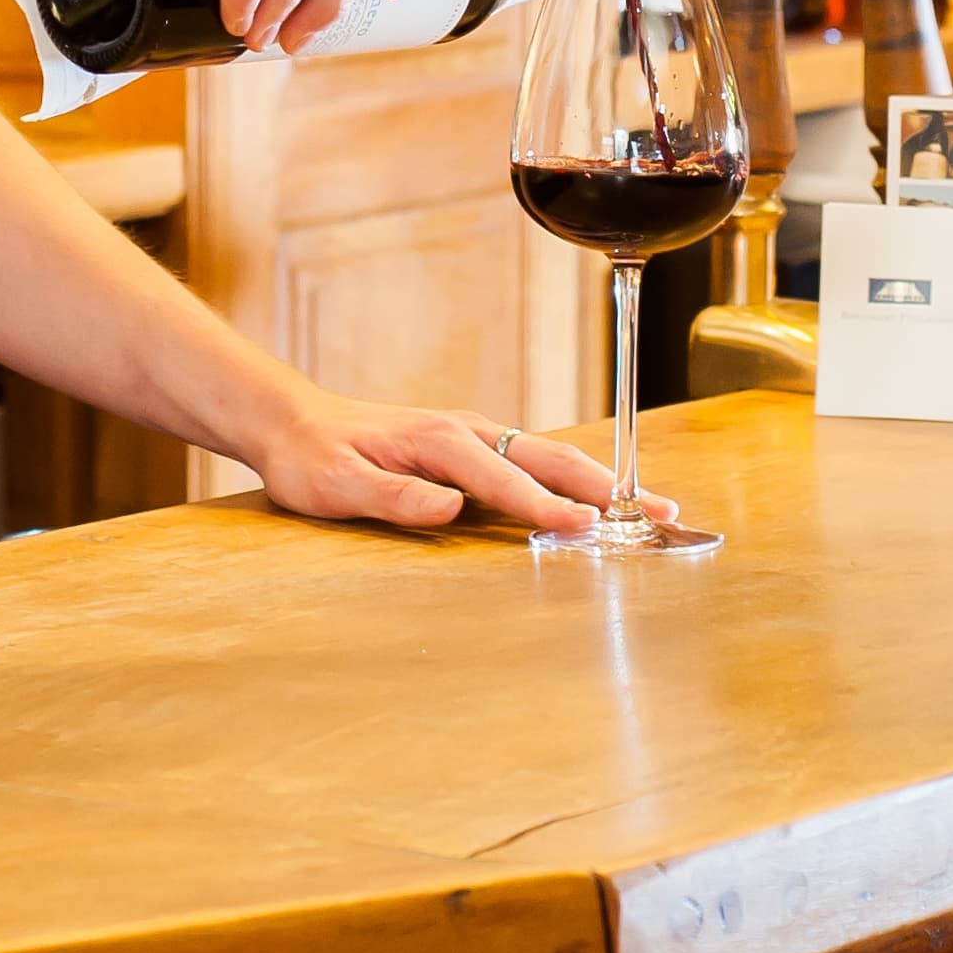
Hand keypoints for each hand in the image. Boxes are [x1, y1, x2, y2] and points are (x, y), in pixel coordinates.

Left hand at [239, 383, 667, 538]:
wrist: (294, 424)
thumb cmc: (313, 460)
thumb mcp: (337, 486)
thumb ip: (394, 498)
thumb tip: (450, 508)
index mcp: (439, 441)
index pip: (505, 480)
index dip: (549, 507)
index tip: (590, 528)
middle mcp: (464, 431)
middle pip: (549, 457)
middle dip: (604, 486)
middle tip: (658, 511)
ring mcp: (470, 436)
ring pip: (547, 455)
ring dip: (597, 480)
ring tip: (645, 505)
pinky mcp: (469, 446)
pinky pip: (530, 460)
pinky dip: (570, 477)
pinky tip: (592, 498)